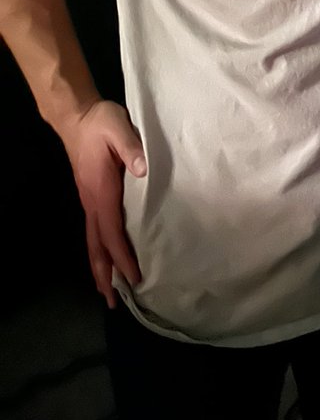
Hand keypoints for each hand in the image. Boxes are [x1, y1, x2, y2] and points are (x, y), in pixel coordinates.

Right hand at [61, 100, 146, 307]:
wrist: (77, 117)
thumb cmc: (100, 123)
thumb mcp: (118, 128)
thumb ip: (131, 147)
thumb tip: (142, 169)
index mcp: (101, 192)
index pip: (112, 232)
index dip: (123, 256)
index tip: (134, 277)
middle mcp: (92, 202)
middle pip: (97, 246)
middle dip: (105, 274)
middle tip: (114, 302)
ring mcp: (89, 201)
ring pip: (93, 241)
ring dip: (100, 267)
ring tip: (108, 291)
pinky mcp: (91, 196)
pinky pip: (95, 231)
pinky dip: (100, 250)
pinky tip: (106, 256)